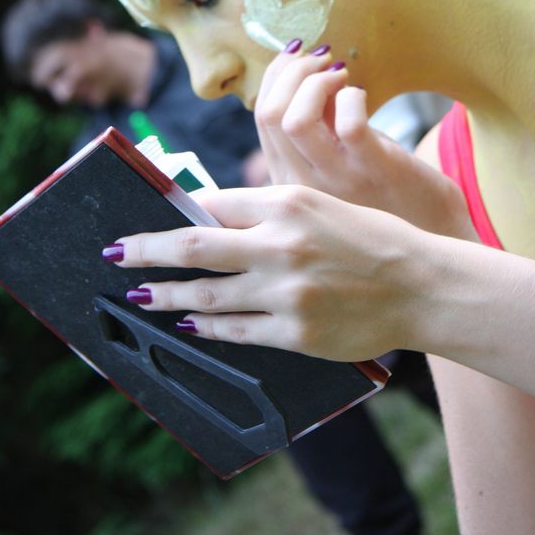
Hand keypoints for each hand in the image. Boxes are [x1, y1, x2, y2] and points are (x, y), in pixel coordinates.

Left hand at [106, 184, 429, 359]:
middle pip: (193, 247)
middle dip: (144, 251)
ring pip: (206, 294)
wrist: (421, 285)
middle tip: (113, 253)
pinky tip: (187, 322)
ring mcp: (286, 291)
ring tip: (138, 295)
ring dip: (164, 295)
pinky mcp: (295, 332)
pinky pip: (236, 331)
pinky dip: (206, 326)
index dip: (170, 215)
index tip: (142, 220)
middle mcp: (280, 243)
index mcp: (286, 202)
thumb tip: (209, 218)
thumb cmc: (370, 238)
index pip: (211, 206)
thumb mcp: (319, 205)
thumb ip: (266, 210)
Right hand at [255, 48, 471, 237]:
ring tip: (338, 73)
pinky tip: (362, 96)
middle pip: (269, 114)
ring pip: (295, 119)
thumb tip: (302, 76)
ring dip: (315, 81)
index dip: (276, 77)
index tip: (297, 57)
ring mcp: (338, 183)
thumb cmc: (385, 204)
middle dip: (292, 70)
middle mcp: (303, 187)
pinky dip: (352, 96)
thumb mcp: (335, 172)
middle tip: (320, 59)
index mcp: (288, 184)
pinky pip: (348, 124)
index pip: (262, 118)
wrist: (432, 254)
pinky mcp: (375, 174)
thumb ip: (317, 133)